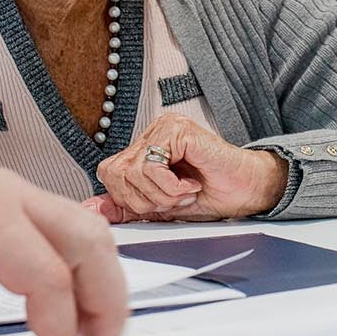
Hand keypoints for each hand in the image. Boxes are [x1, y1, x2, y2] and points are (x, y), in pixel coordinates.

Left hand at [0, 165, 125, 335]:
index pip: (46, 275)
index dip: (58, 333)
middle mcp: (5, 191)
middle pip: (88, 241)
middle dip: (106, 303)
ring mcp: (12, 192)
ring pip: (86, 232)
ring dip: (101, 285)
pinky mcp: (10, 205)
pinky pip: (67, 233)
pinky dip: (83, 272)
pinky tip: (73, 313)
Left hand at [84, 112, 286, 222]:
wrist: (247, 192)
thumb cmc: (210, 195)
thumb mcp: (159, 207)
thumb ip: (125, 206)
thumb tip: (89, 209)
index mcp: (144, 147)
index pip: (108, 172)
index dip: (129, 198)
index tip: (160, 204)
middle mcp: (152, 132)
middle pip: (115, 173)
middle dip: (143, 200)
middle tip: (173, 200)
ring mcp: (165, 126)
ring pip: (133, 171)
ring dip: (161, 195)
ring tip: (184, 192)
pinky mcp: (178, 129)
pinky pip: (152, 165)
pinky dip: (170, 186)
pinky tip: (191, 184)